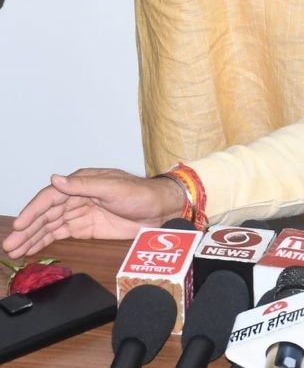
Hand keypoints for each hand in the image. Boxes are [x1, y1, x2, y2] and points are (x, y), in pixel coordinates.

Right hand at [0, 169, 185, 258]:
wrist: (162, 210)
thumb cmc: (141, 193)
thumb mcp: (113, 187)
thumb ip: (83, 185)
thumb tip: (56, 179)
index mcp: (81, 182)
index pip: (50, 197)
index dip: (33, 211)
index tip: (20, 225)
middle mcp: (76, 196)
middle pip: (46, 214)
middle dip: (27, 229)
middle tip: (10, 244)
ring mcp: (80, 213)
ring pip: (49, 225)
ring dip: (31, 237)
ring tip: (14, 250)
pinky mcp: (86, 228)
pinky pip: (61, 233)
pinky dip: (45, 241)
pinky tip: (31, 248)